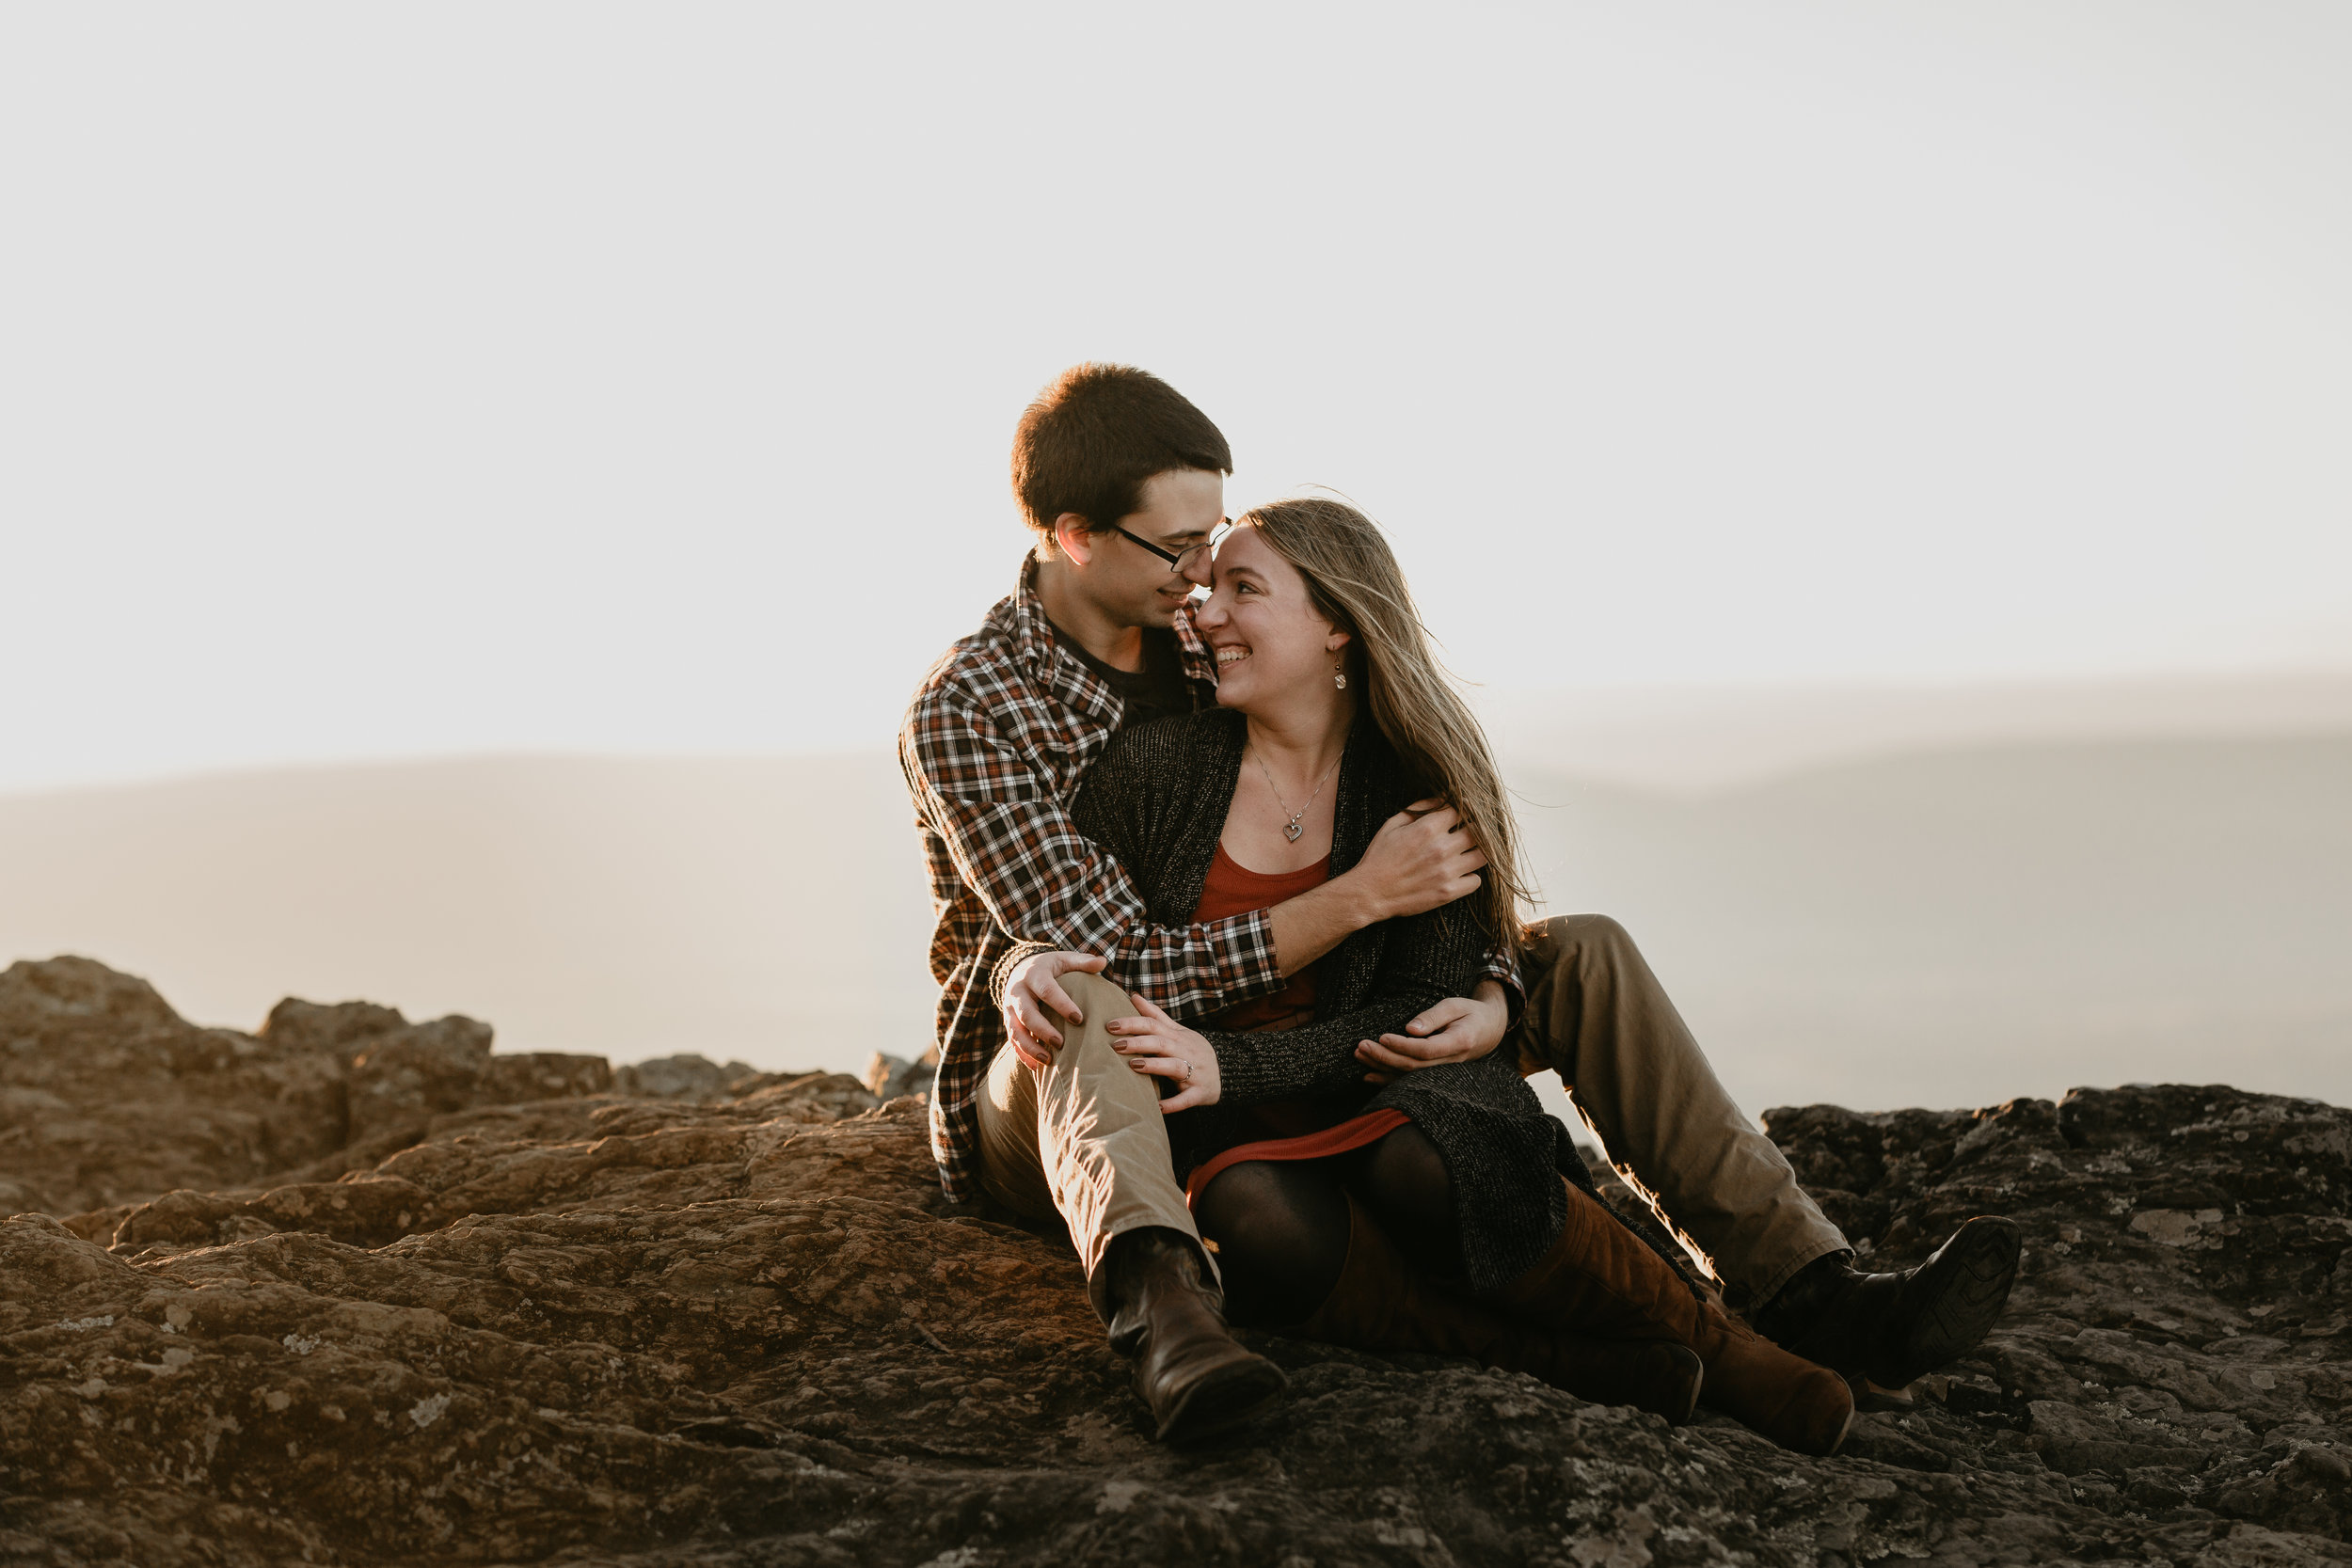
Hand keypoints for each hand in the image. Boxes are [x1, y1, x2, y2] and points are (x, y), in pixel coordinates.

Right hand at [1002, 950, 1106, 1069]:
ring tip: (1048, 1061)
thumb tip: (1103, 962)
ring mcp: (1010, 1008)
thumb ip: (1083, 962)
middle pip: (1026, 1013)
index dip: (1062, 1005)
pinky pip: (1012, 1041)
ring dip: (1031, 1047)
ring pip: (1015, 1031)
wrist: (1020, 969)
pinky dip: (1023, 1055)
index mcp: (1034, 975)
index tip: (1079, 1019)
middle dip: (1043, 1030)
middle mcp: (1018, 992)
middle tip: (1061, 1043)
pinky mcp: (1008, 1021)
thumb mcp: (1064, 960)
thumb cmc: (1050, 968)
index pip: (1047, 991)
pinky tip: (1037, 1068)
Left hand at [1105, 993, 1220, 1111]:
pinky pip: (1186, 1099)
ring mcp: (1194, 1072)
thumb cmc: (1194, 1050)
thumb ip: (1155, 1015)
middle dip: (1138, 1042)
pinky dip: (1172, 1104)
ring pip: (1174, 1066)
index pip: (1153, 1024)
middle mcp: (1186, 1051)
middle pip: (1161, 1043)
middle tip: (1115, 1045)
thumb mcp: (1178, 1031)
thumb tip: (1134, 996)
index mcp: (1178, 1036)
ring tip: (1133, 1066)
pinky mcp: (1199, 1093)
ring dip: (1154, 1066)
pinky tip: (1157, 1107)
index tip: (1110, 1025)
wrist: (1228, 1072)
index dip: (1132, 1023)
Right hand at [1348, 798, 1488, 919]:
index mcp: (1428, 829)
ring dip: (1477, 851)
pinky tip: (1460, 873)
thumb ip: (1418, 808)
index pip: (1462, 810)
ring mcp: (1447, 871)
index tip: (1459, 813)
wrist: (1370, 893)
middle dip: (1474, 828)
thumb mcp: (1392, 824)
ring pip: (1483, 856)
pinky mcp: (1449, 892)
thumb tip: (1440, 798)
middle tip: (1467, 831)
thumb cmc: (1379, 857)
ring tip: (1467, 852)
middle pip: (1478, 831)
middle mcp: (1442, 848)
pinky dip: (1471, 876)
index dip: (1463, 809)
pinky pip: (1476, 881)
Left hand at [1355, 980, 1508, 1082]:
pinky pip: (1410, 1080)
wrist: (1490, 1030)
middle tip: (1361, 1046)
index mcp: (1459, 1042)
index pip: (1426, 1050)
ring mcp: (1444, 1072)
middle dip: (1384, 1057)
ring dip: (1381, 1068)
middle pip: (1413, 1066)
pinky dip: (1388, 1080)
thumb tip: (1409, 1029)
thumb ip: (1433, 1016)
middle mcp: (1451, 1062)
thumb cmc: (1471, 1012)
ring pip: (1409, 1076)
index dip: (1402, 1046)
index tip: (1381, 1037)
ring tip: (1359, 1055)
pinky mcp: (1436, 1074)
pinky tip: (1368, 1075)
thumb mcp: (1455, 1005)